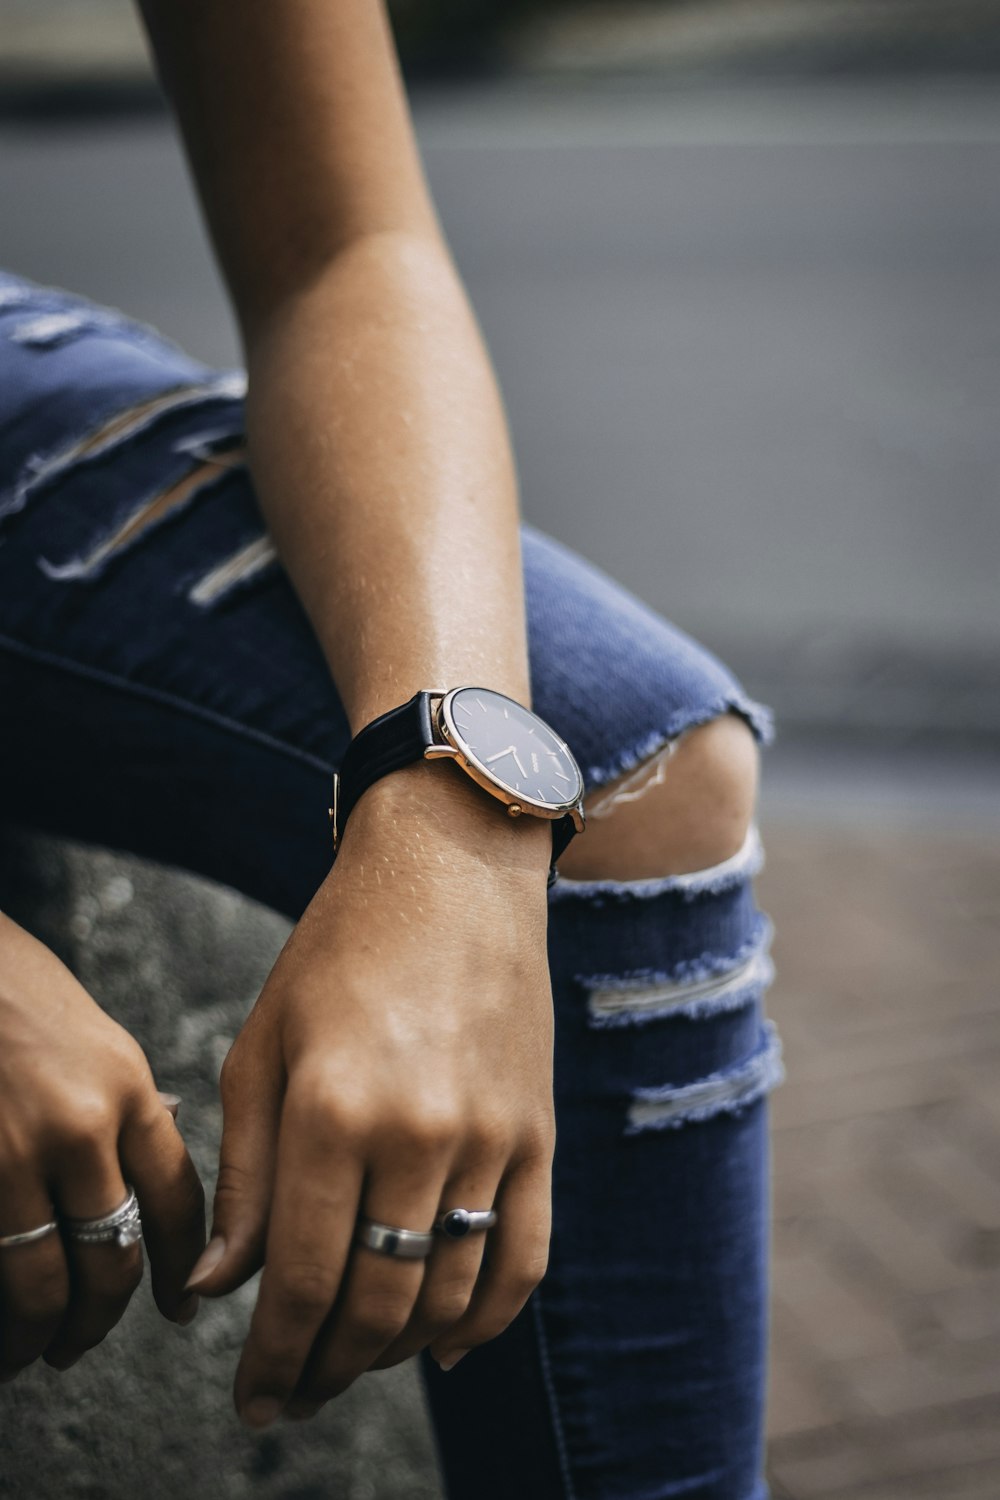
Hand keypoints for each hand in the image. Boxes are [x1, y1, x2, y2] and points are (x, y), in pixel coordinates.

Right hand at [0, 914, 204, 1376]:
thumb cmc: (14, 991)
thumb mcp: (96, 1041)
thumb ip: (124, 1113)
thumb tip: (142, 1189)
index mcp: (128, 1090)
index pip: (176, 1205)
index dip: (180, 1271)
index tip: (179, 1307)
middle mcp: (81, 1127)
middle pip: (114, 1260)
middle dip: (101, 1321)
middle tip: (80, 1344)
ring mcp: (12, 1154)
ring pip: (45, 1283)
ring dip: (41, 1335)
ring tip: (29, 1350)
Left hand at [187, 762, 554, 1425]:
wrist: (452, 870)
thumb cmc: (338, 950)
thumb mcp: (263, 1045)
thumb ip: (247, 1176)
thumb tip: (218, 1288)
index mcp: (332, 1108)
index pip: (301, 1281)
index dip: (274, 1358)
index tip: (254, 1401)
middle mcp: (418, 1134)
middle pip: (376, 1304)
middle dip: (328, 1369)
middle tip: (297, 1391)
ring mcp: (492, 1137)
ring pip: (449, 1296)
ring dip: (397, 1351)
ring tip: (355, 1361)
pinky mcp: (539, 1133)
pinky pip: (524, 1258)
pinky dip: (488, 1319)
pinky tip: (448, 1346)